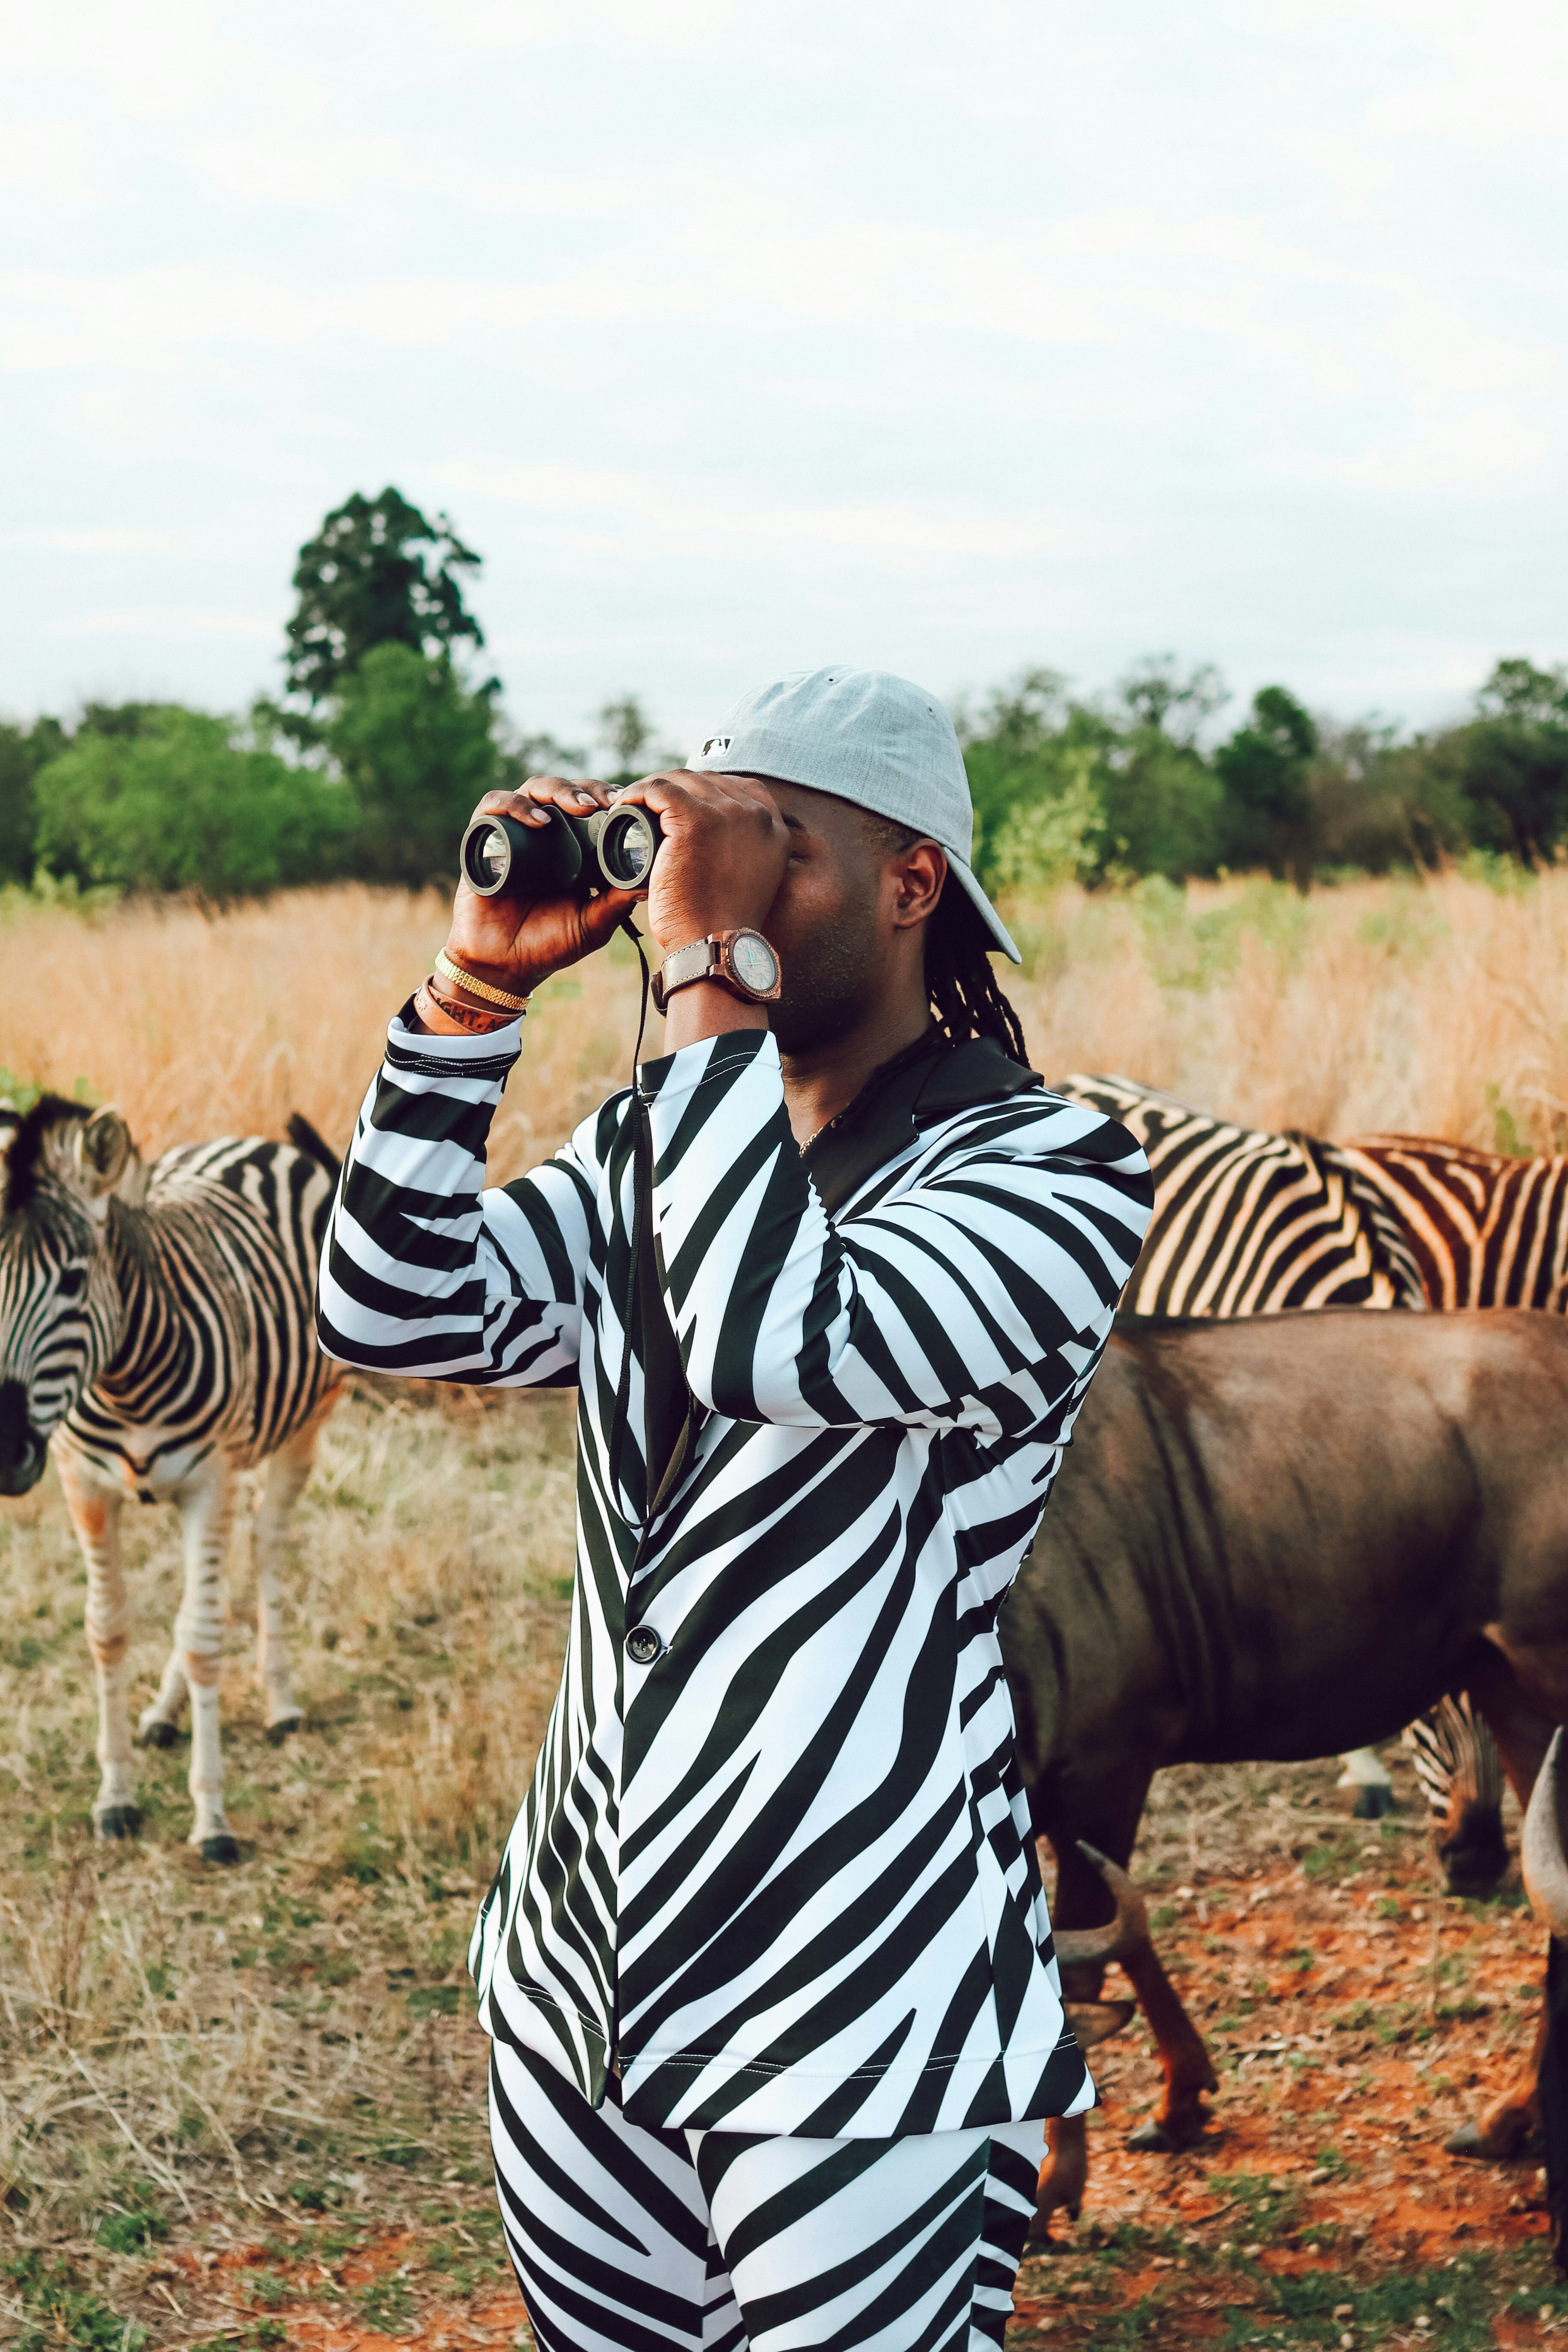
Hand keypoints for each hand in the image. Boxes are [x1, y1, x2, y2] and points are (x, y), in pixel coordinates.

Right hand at [442, 776, 638, 995]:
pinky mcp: (482, 838)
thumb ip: (618, 902)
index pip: (592, 805)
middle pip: (566, 790)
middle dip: (589, 790)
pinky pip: (494, 807)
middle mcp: (543, 833)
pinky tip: (540, 821)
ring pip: (534, 789)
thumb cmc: (549, 944)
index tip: (631, 804)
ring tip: (581, 808)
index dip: (610, 797)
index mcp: (573, 846)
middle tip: (610, 801)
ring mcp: (513, 832)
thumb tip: (651, 880)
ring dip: (559, 791)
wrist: (503, 965)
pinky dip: (517, 806)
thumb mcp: (593, 923)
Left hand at [609, 770, 789, 955]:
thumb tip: (716, 837)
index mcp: (773, 829)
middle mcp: (757, 815)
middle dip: (676, 788)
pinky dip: (637, 792)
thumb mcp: (749, 880)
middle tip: (649, 806)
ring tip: (633, 805)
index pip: (738, 788)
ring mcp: (728, 813)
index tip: (680, 807)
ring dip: (653, 788)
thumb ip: (743, 851)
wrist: (714, 945)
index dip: (705, 792)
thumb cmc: (722, 925)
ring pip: (681, 779)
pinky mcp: (695, 820)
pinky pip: (659, 789)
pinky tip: (623, 804)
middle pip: (708, 780)